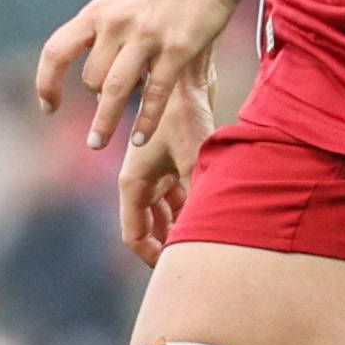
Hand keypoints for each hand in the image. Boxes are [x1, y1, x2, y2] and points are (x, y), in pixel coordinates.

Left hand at [34, 0, 242, 160]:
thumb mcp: (124, 1)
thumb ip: (105, 32)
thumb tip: (93, 73)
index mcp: (98, 12)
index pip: (56, 52)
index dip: (47, 83)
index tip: (49, 107)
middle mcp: (115, 23)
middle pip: (91, 78)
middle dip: (97, 102)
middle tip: (104, 121)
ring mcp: (145, 35)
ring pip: (114, 90)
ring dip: (104, 122)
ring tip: (97, 145)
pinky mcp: (176, 48)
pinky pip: (154, 93)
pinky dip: (145, 120)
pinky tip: (139, 139)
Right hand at [116, 67, 215, 266]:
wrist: (186, 75)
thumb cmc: (184, 116)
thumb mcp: (194, 162)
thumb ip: (196, 201)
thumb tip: (205, 236)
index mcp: (133, 183)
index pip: (134, 236)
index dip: (152, 257)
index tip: (175, 269)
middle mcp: (140, 180)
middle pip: (150, 227)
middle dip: (169, 245)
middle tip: (196, 260)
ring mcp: (155, 170)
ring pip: (164, 212)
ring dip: (181, 226)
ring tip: (206, 241)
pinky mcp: (171, 160)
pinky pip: (176, 194)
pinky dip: (189, 206)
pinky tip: (211, 214)